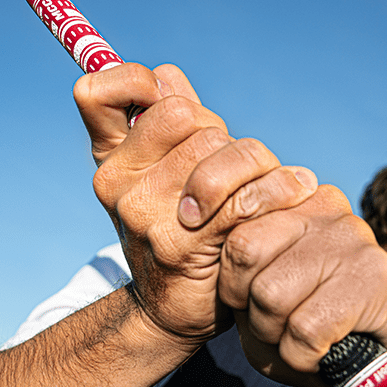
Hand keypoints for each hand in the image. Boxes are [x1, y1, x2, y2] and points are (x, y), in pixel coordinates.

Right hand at [73, 63, 319, 345]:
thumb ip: (167, 122)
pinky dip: (279, 191)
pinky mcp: (180, 245)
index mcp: (110, 158)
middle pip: (184, 115)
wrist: (176, 311)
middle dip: (224, 133)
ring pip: (221, 150)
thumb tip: (166, 76)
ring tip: (269, 185)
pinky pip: (245, 196)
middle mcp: (117, 183)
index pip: (96, 92)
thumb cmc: (180, 230)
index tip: (164, 100)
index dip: (135, 81)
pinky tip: (290, 197)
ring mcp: (143, 215)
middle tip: (238, 166)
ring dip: (259, 164)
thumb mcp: (164, 174)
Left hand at [218, 185, 386, 386]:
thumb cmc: (302, 328)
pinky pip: (306, 328)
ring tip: (302, 337)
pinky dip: (301, 356)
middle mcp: (323, 205)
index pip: (232, 227)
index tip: (247, 305)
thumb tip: (211, 238)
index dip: (229, 282)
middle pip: (245, 250)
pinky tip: (322, 353)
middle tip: (277, 324)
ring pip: (271, 293)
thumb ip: (232, 269)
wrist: (375, 368)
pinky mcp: (378, 278)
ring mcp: (354, 237)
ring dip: (275, 335)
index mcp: (291, 200)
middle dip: (249, 305)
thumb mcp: (252, 297)